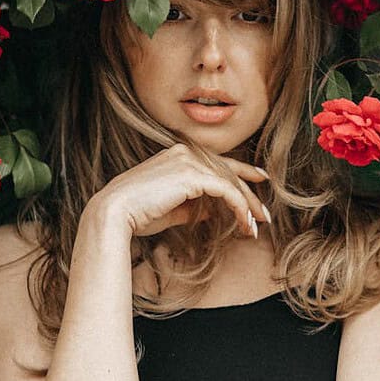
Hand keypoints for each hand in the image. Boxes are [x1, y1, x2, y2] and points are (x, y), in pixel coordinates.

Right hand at [89, 143, 270, 237]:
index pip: (218, 161)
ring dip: (247, 206)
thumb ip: (195, 206)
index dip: (243, 170)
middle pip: (228, 172)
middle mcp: (185, 152)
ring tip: (255, 227)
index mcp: (178, 155)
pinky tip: (244, 224)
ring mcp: (189, 161)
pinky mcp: (192, 175)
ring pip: (230, 182)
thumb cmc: (138, 214)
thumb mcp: (173, 210)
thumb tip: (214, 210)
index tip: (261, 178)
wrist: (115, 213)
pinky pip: (226, 191)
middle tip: (264, 216)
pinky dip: (239, 208)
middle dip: (249, 196)